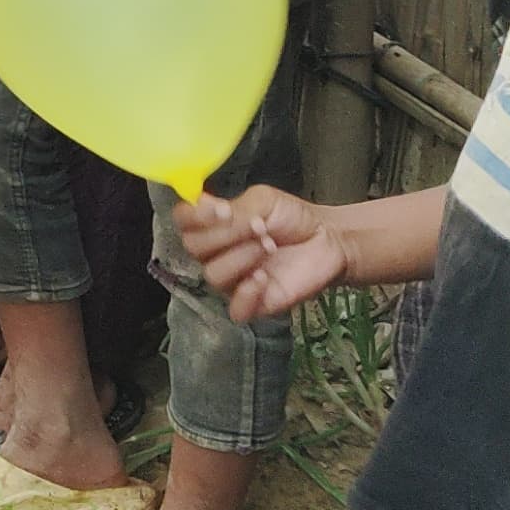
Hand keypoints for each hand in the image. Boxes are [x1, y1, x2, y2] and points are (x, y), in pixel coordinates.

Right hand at [172, 185, 350, 322]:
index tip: (223, 210)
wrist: (327, 240)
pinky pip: (234, 308)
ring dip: (241, 257)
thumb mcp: (262, 201)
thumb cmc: (292, 218)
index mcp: (212, 224)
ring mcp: (232, 280)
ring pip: (213, 274)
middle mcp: (215, 252)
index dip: (195, 216)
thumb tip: (202, 203)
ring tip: (269, 247)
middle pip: (193, 247)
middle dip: (228, 234)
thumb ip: (232, 207)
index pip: (183, 220)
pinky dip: (246, 293)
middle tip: (260, 228)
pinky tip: (264, 277)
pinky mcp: (253, 304)